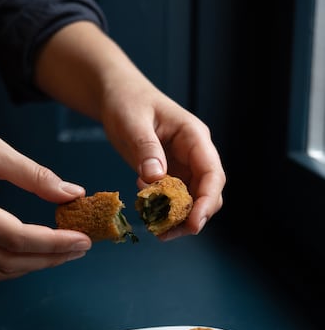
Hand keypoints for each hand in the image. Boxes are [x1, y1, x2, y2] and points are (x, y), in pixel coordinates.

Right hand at [0, 90, 90, 281]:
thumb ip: (36, 176)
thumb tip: (74, 194)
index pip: (15, 238)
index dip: (53, 243)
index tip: (83, 239)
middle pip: (7, 261)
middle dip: (49, 258)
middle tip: (82, 246)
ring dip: (31, 265)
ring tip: (63, 251)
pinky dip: (11, 263)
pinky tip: (34, 250)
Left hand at [99, 78, 225, 238]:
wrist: (117, 96)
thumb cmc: (127, 102)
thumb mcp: (133, 122)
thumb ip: (146, 149)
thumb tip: (155, 178)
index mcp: (194, 137)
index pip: (212, 173)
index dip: (207, 201)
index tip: (194, 223)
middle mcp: (194, 153)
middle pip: (207, 192)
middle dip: (193, 216)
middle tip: (167, 234)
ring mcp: (183, 165)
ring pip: (192, 199)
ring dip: (177, 218)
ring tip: (156, 231)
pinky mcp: (169, 173)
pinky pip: (173, 198)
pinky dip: (163, 210)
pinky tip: (145, 211)